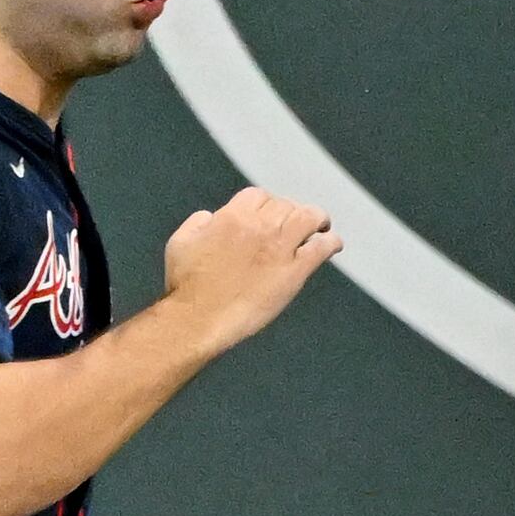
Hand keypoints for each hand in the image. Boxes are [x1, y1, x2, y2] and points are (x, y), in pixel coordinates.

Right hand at [160, 187, 340, 355]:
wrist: (198, 319)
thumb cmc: (185, 285)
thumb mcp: (181, 242)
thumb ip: (198, 222)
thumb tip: (211, 216)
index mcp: (233, 216)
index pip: (259, 196)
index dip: (266, 205)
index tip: (268, 215)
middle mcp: (260, 226)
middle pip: (285, 205)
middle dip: (290, 212)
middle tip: (294, 225)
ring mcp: (280, 248)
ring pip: (309, 217)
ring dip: (317, 219)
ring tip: (321, 226)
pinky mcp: (294, 272)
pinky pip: (321, 248)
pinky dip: (331, 242)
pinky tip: (333, 244)